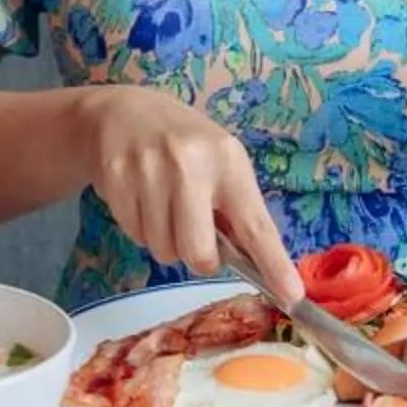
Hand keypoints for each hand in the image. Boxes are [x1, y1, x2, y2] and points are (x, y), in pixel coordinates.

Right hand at [74, 86, 300, 300]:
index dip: (273, 263)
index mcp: (227, 160)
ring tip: (164, 207)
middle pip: (198, 252)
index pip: (254, 224)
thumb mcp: (219, 161)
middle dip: (198, 257)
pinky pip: (135, 236)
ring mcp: (149, 171)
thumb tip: (255, 262)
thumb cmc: (182, 143)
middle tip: (194, 234)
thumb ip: (235, 207)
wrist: (122, 112)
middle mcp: (190, 164)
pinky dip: (141, 229)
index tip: (290, 294)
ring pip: (163, 250)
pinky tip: (142, 199)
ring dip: (166, 241)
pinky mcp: (116, 180)